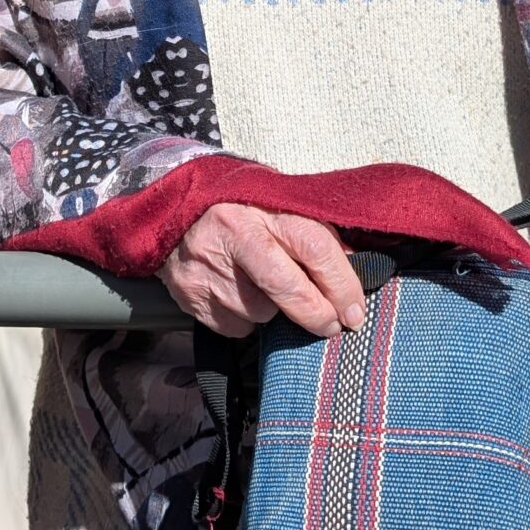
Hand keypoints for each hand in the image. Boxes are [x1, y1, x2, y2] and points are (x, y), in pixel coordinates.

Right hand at [156, 203, 366, 338]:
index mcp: (265, 207)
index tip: (355, 309)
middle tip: (332, 325)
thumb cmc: (240, 207)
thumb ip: (313, 230)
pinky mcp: (190, 294)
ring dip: (272, 310)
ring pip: (260, 313)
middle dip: (317, 314)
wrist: (174, 209)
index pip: (315, 247)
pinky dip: (244, 318)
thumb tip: (355, 267)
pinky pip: (234, 326)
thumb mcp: (278, 203)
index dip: (342, 284)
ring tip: (262, 286)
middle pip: (287, 288)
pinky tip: (237, 294)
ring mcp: (208, 268)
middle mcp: (234, 235)